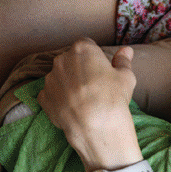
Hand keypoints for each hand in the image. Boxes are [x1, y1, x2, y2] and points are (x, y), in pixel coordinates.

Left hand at [37, 38, 140, 170]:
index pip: (87, 45)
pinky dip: (61, 99)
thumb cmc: (113, 97)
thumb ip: (123, 61)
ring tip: (84, 101)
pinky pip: (52, 94)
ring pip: (61, 77)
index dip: (95, 58)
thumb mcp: (126, 77)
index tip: (102, 70)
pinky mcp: (43, 96)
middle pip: (71, 60)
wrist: (97, 125)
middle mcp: (62, 59)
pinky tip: (74, 109)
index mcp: (82, 49)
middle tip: (95, 87)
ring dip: (69, 84)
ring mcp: (50, 78)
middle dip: (80, 69)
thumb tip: (126, 50)